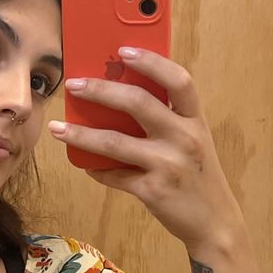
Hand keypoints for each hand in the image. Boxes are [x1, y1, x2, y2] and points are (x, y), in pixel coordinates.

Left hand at [50, 46, 244, 251]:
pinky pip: (115, 176)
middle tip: (74, 85)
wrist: (214, 221)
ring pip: (115, 142)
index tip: (124, 50)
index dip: (152, 62)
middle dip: (101, 90)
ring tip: (57, 128)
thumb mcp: (193, 140)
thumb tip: (120, 97)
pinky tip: (83, 165)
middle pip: (138, 103)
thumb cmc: (198, 175)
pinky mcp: (153, 191)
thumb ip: (168, 119)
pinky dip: (96, 170)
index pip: (178, 80)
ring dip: (81, 134)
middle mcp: (184, 138)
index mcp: (195, 119)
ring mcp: (169, 165)